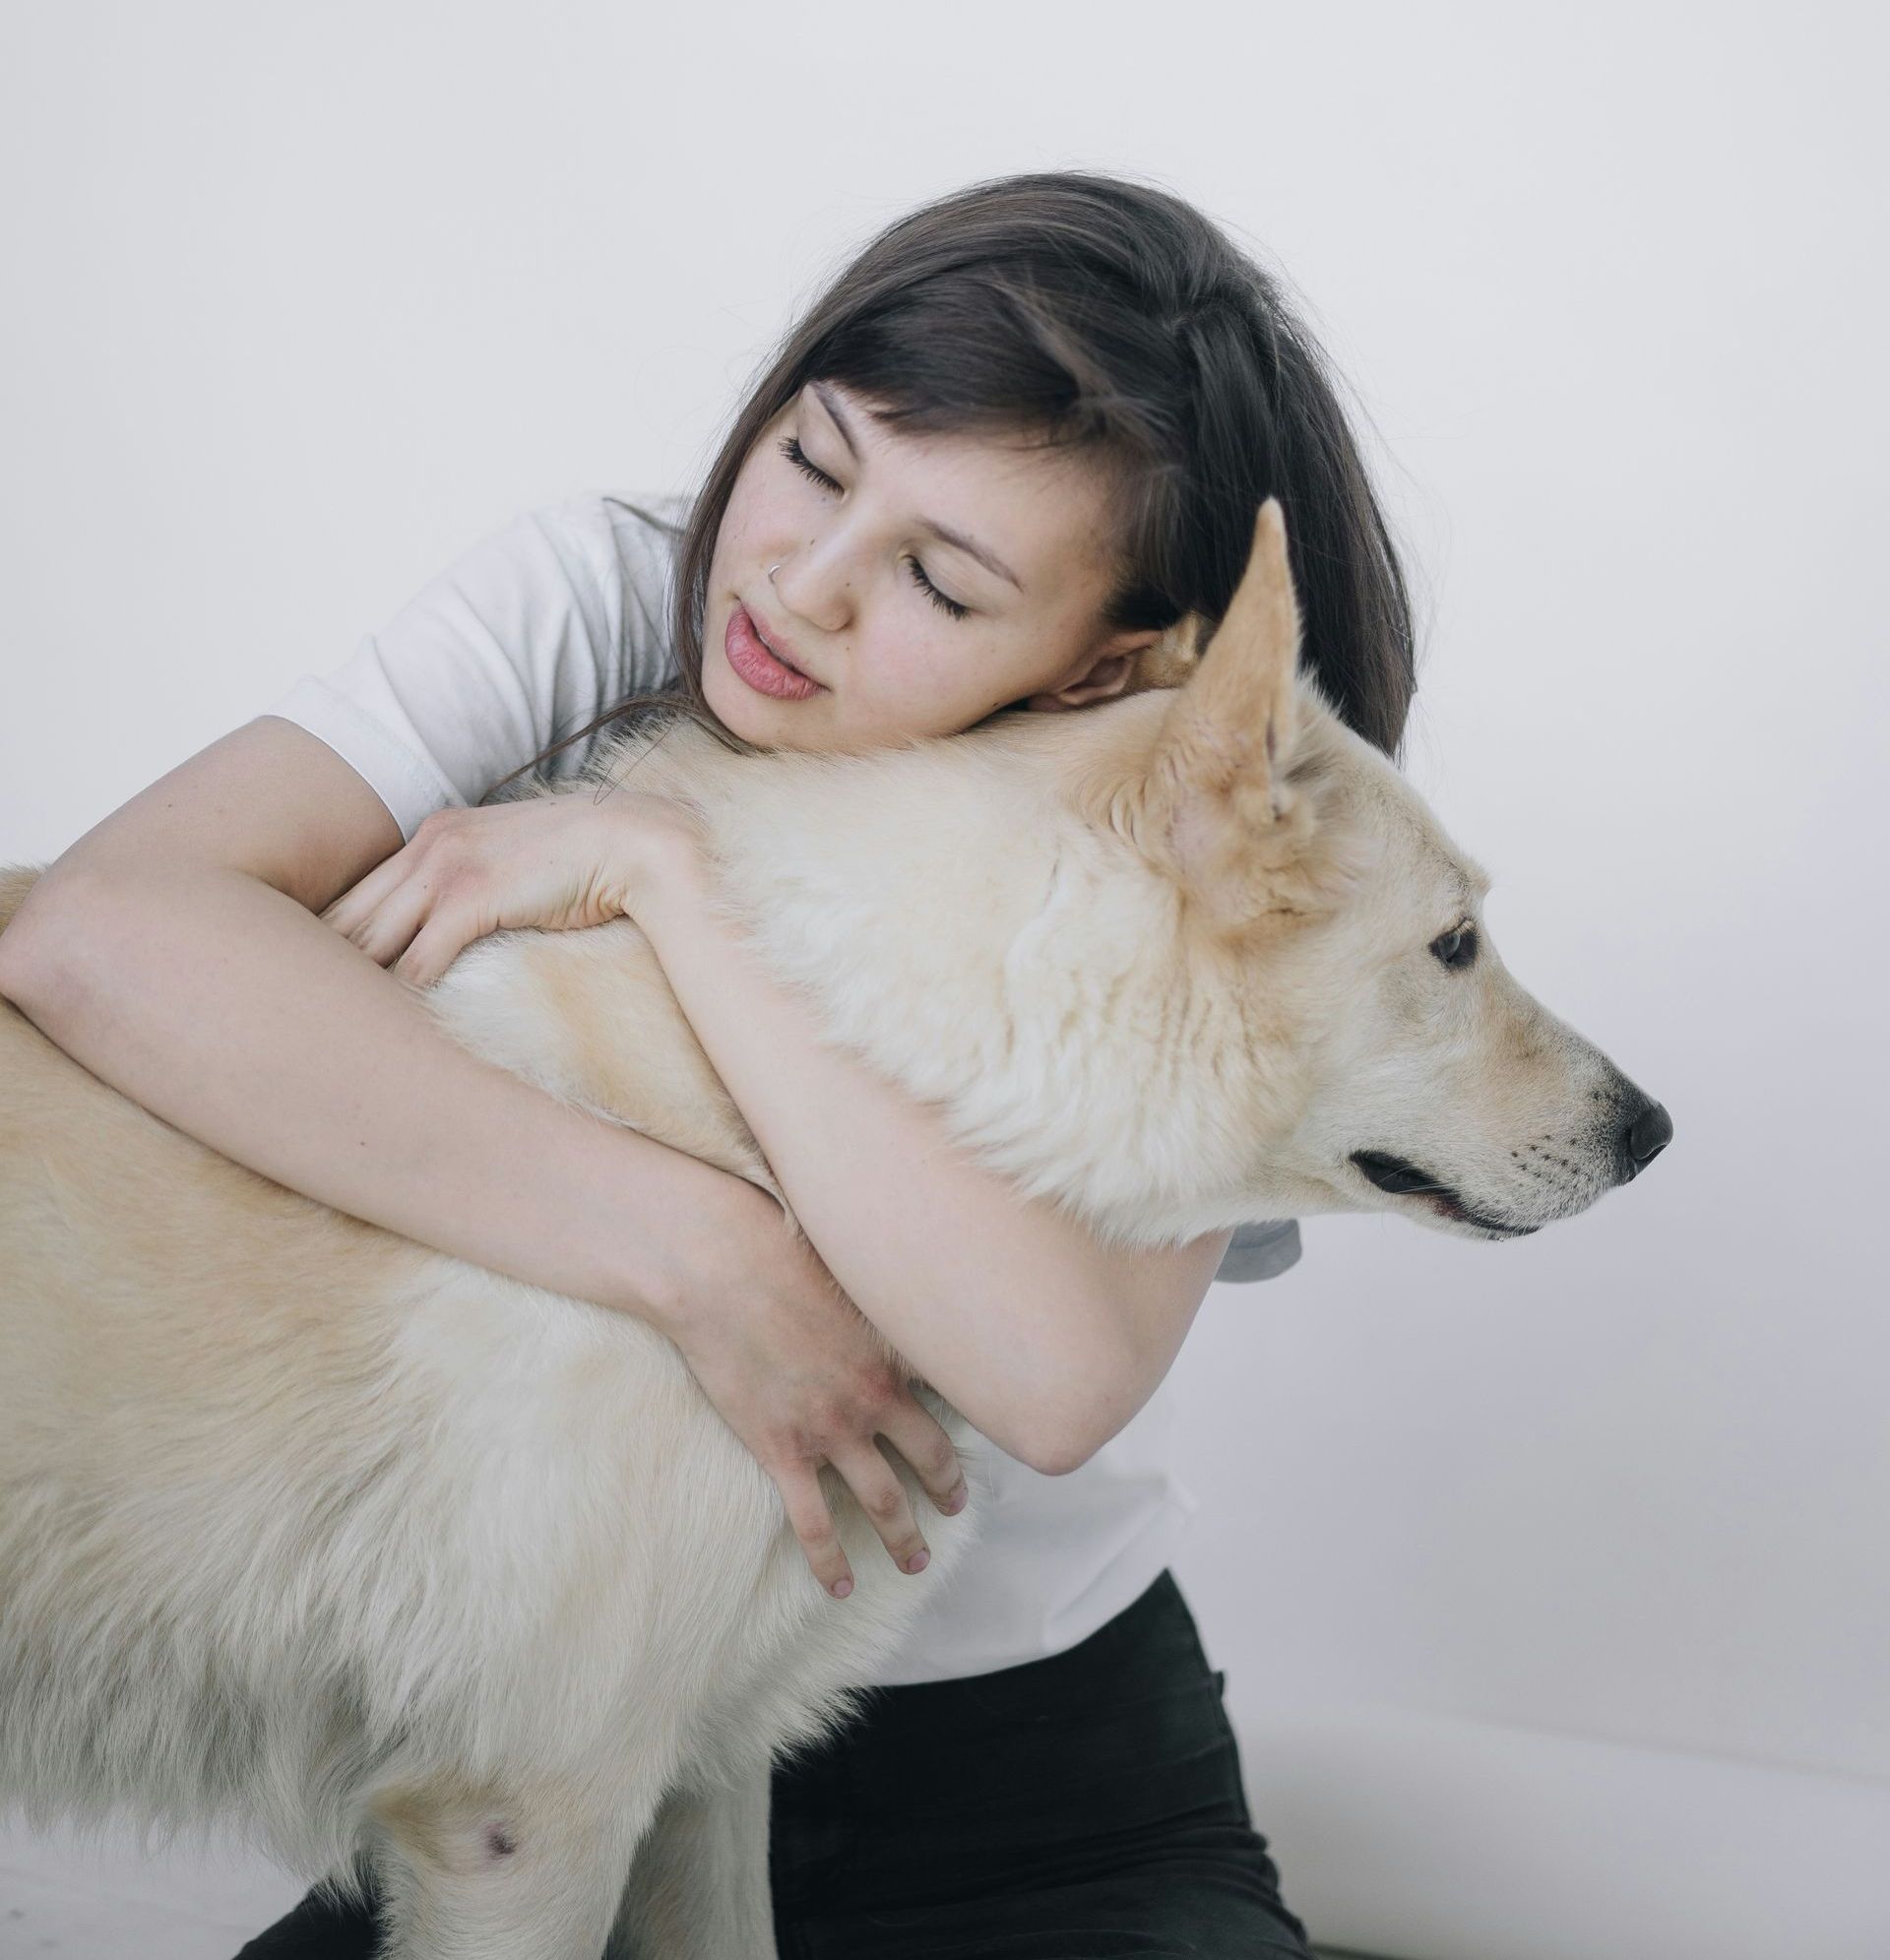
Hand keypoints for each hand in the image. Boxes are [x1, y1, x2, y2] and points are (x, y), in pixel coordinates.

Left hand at [321, 789, 707, 987]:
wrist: (637, 843)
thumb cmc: (584, 861)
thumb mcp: (512, 861)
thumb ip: (474, 883)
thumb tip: (454, 928)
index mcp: (436, 833)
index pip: (361, 892)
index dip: (333, 938)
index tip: (316, 979)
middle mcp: (431, 844)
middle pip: (350, 914)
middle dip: (322, 964)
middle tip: (305, 1017)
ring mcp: (448, 868)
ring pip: (373, 939)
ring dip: (355, 986)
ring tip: (338, 1031)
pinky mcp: (472, 898)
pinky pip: (419, 959)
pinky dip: (402, 995)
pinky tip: (396, 1025)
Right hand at [645, 1175, 969, 1599]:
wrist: (718, 1269)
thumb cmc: (779, 1251)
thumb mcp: (850, 1267)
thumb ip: (880, 1291)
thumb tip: (902, 1280)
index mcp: (895, 1352)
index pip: (953, 1396)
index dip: (972, 1419)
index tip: (981, 1435)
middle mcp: (873, 1399)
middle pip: (930, 1460)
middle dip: (947, 1491)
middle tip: (955, 1510)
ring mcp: (830, 1431)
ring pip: (883, 1501)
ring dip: (904, 1537)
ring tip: (916, 1562)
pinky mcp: (782, 1452)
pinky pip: (814, 1525)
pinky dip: (831, 1562)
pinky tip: (842, 1587)